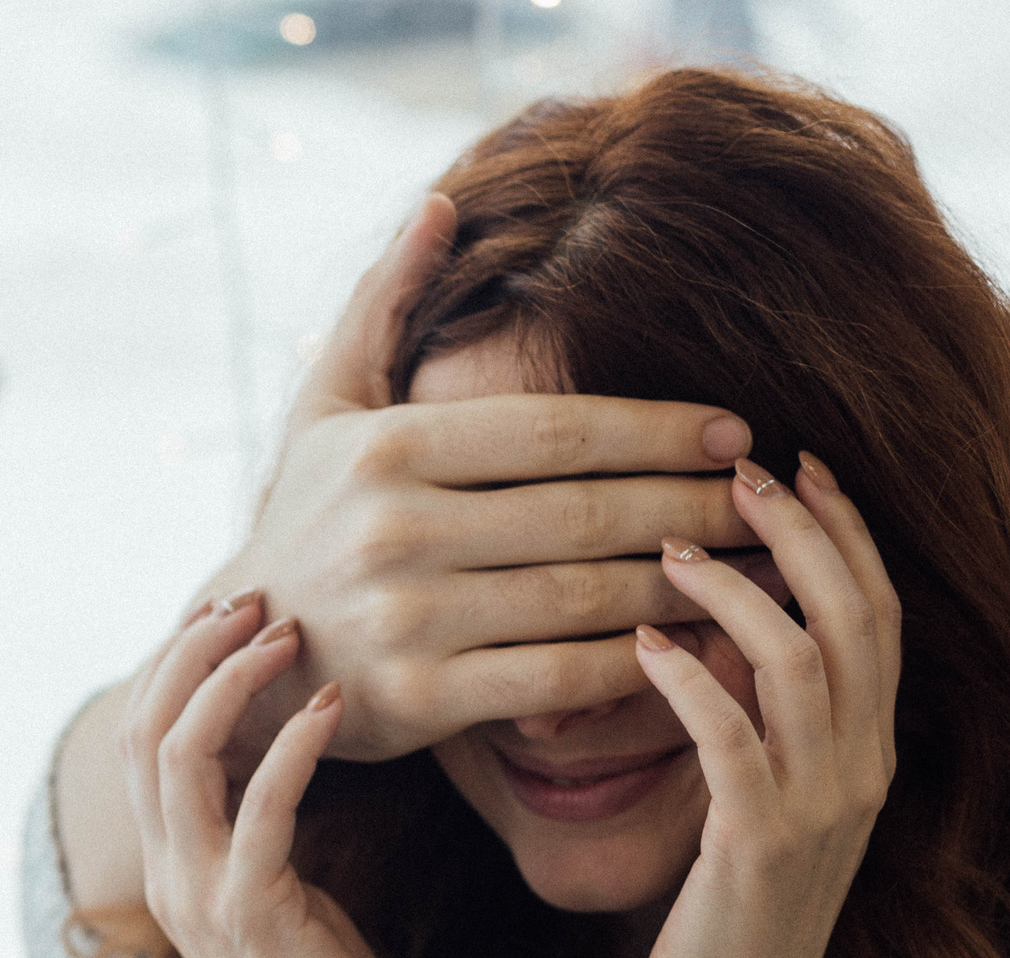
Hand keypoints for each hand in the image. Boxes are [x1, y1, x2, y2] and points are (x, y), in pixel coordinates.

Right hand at [123, 594, 414, 957]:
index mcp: (169, 864)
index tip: (230, 611)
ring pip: (181, 756)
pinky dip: (292, 744)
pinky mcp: (254, 913)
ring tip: (285, 632)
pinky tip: (335, 704)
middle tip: (252, 598)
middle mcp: (169, 872)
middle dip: (192, 650)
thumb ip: (264, 826)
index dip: (174, 664)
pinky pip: (260, 808)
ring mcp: (202, 893)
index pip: (140, 738)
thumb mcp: (283, 891)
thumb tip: (290, 748)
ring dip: (231, 680)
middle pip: (144, 729)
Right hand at [212, 195, 763, 776]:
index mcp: (386, 448)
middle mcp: (395, 530)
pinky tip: (684, 645)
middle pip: (586, 513)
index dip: (659, 429)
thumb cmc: (304, 520)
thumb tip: (443, 205)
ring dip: (683, 584)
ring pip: (584, 597)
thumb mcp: (324, 406)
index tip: (736, 432)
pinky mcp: (420, 699)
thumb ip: (384, 303)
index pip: (556, 431)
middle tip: (768, 500)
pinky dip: (632, 664)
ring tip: (750, 570)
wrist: (242, 656)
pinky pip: (557, 678)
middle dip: (692, 505)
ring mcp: (407, 618)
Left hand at [633, 455, 898, 957]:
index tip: (800, 467)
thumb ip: (768, 725)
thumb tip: (724, 638)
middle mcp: (863, 767)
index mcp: (872, 751)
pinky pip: (730, 736)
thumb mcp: (764, 802)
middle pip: (855, 616)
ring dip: (733, 592)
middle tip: (738, 473)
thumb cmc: (729, 908)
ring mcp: (819, 804)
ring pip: (800, 661)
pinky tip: (640, 642)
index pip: (880, 614)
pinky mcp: (757, 840)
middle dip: (802, 532)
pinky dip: (687, 678)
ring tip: (667, 549)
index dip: (848, 533)